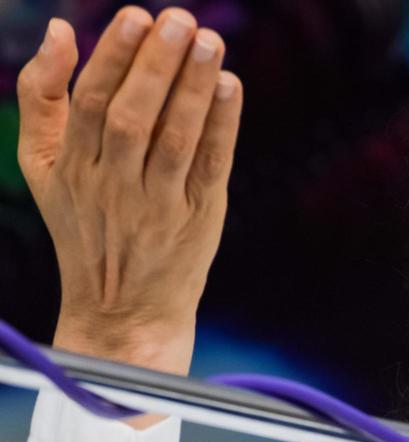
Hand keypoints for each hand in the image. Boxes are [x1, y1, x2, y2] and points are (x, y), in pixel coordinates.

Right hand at [15, 7, 241, 376]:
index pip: (91, 103)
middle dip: (155, 65)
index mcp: (71, 167)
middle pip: (131, 117)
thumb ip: (42, 98)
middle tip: (180, 19)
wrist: (124, 310)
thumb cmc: (86, 224)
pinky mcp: (198, 219)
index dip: (113, 57)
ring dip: (194, 89)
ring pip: (174, 139)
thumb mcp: (44, 168)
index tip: (135, 16)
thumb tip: (58, 30)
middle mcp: (112, 186)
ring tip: (210, 42)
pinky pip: (210, 166)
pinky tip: (230, 87)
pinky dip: (222, 126)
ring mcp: (157, 205)